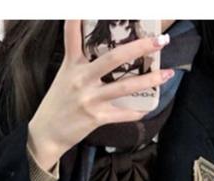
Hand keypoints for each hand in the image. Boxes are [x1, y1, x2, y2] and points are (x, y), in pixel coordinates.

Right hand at [27, 20, 174, 169]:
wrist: (46, 134)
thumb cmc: (57, 104)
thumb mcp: (64, 77)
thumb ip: (79, 62)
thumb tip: (103, 54)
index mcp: (72, 65)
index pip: (73, 36)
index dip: (78, 18)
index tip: (88, 5)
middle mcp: (81, 80)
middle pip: (113, 58)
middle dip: (139, 47)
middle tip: (159, 40)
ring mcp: (89, 99)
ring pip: (125, 87)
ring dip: (149, 80)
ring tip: (167, 73)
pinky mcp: (96, 118)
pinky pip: (122, 114)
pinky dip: (137, 111)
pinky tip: (149, 106)